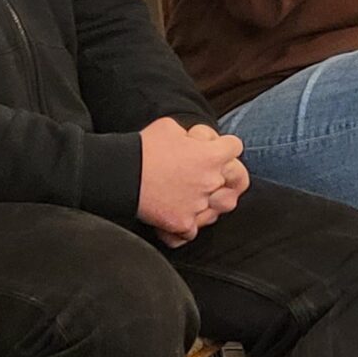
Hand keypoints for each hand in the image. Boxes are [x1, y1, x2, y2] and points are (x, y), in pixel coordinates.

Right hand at [139, 119, 247, 244]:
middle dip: (226, 175)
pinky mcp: (183, 222)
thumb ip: (192, 134)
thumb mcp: (170, 127)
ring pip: (220, 207)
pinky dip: (185, 225)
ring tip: (194, 196)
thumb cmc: (143, 148)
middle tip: (209, 174)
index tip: (213, 149)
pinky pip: (193, 230)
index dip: (224, 147)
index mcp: (212, 156)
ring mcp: (199, 204)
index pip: (235, 147)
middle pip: (237, 179)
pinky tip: (176, 215)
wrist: (120, 173)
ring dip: (210, 201)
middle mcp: (211, 181)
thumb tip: (195, 140)